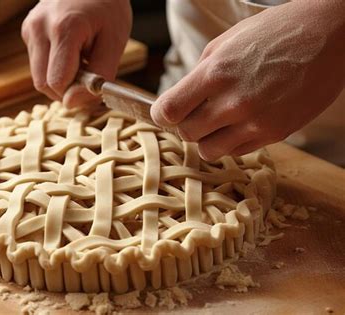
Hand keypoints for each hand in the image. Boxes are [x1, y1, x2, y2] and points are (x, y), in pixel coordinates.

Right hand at [21, 0, 131, 107]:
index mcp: (63, 29)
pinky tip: (70, 53)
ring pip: (38, 77)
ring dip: (60, 79)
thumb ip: (99, 75)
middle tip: (88, 75)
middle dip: (66, 90)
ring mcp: (29, 28)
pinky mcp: (27, 31)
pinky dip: (54, 68)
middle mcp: (39, 28)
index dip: (75, 93)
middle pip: (42, 84)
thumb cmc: (108, 6)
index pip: (56, 82)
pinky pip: (38, 64)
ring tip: (81, 60)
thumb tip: (72, 103)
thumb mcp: (115, 41)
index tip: (93, 85)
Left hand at [151, 0, 344, 160]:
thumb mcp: (226, 43)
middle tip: (195, 114)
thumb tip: (178, 101)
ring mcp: (256, 122)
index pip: (168, 111)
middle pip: (186, 134)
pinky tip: (241, 123)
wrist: (328, 36)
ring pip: (209, 151)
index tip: (165, 113)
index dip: (161, 114)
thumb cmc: (274, 33)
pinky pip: (237, 152)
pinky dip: (232, 142)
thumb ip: (198, 75)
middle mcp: (234, 102)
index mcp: (216, 73)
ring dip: (207, 139)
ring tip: (218, 123)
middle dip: (185, 125)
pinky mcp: (275, 134)